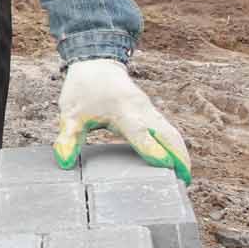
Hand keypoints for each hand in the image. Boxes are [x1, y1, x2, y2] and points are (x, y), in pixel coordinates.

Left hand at [54, 58, 192, 181]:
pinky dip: (176, 146)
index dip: (152, 149)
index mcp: (122, 110)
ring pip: (172, 133)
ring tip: (185, 180)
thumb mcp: (71, 115)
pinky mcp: (152, 113)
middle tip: (184, 183)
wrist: (97, 64)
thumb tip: (64, 162)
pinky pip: (169, 130)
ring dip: (181, 153)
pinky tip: (178, 163)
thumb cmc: (84, 90)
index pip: (140, 132)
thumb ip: (69, 138)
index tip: (165, 165)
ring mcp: (150, 110)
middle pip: (167, 134)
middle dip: (178, 157)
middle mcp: (141, 110)